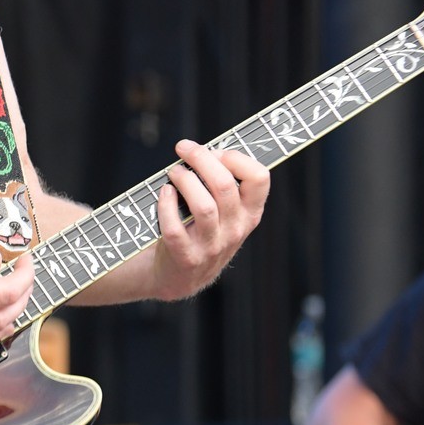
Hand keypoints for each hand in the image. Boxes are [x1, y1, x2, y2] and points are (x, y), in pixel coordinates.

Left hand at [147, 141, 271, 299]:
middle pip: (224, 185)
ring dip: (184, 180)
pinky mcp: (186, 257)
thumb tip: (206, 149)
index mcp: (249, 213)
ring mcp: (212, 246)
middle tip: (184, 148)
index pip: (260, 178)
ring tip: (174, 172)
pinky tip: (164, 193)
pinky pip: (175, 228)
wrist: (179, 276)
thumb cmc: (199, 231)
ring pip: (204, 206)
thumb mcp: (224, 213)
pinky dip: (166, 205)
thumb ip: (222, 184)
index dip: (236, 157)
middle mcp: (235, 230)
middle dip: (201, 158)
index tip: (215, 151)